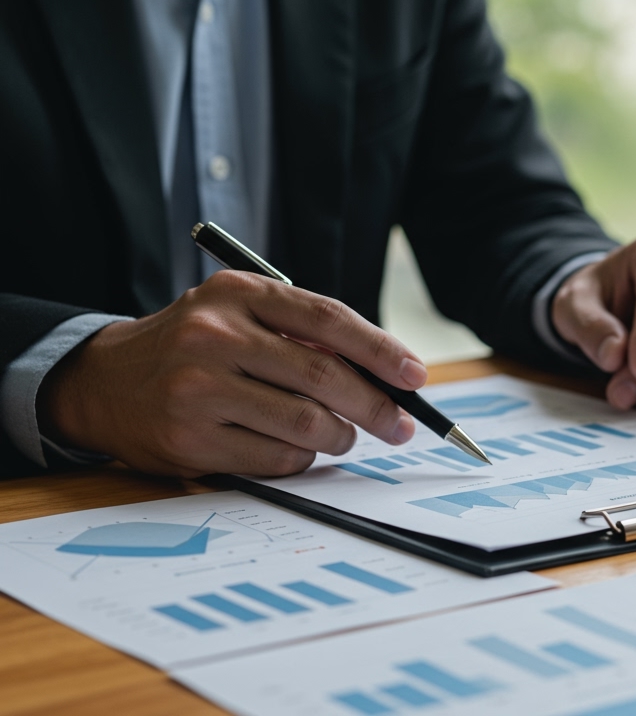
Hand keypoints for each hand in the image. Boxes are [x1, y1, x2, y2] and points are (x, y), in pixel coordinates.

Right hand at [38, 271, 426, 477]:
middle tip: (399, 425)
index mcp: (237, 294)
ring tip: (343, 437)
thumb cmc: (195, 348)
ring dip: (340, 437)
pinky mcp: (189, 439)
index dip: (380, 350)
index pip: (328, 319)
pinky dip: (302, 458)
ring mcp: (198, 389)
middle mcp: (214, 336)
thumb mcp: (239, 315)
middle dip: (376, 406)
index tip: (415, 376)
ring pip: (306, 422)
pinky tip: (297, 449)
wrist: (104, 382)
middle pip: (324, 376)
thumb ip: (303, 334)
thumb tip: (388, 373)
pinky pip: (276, 457)